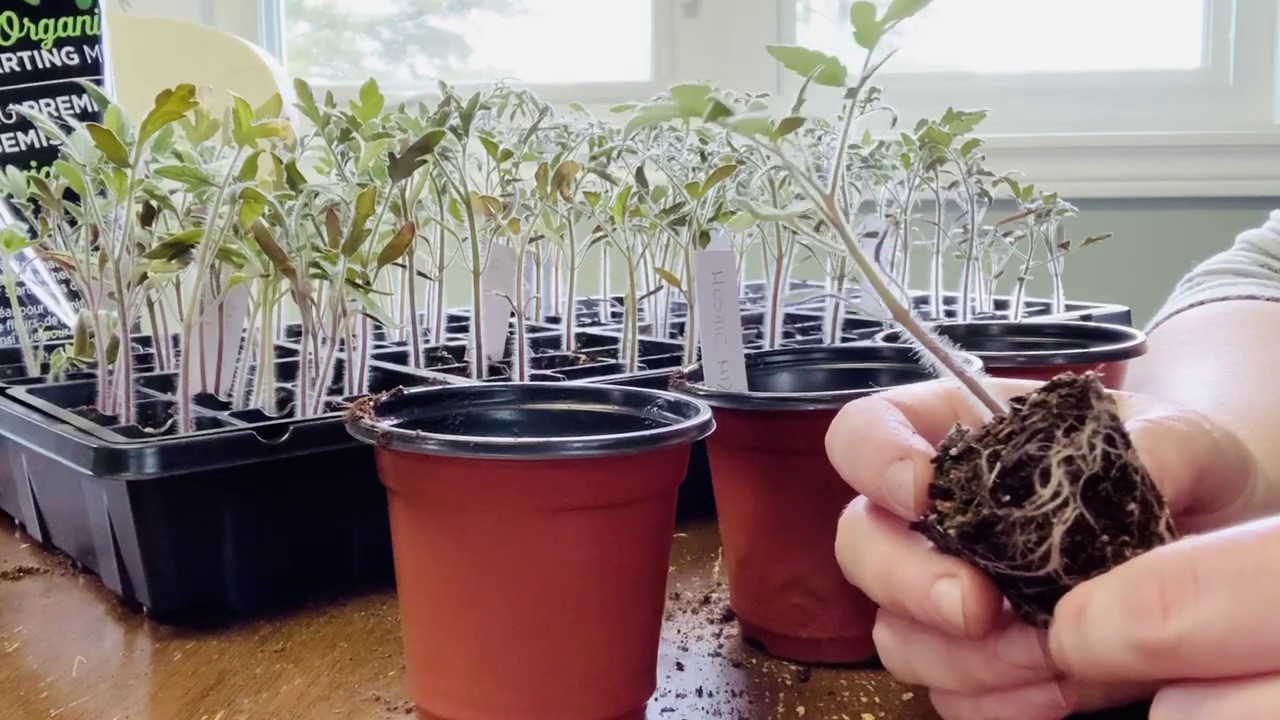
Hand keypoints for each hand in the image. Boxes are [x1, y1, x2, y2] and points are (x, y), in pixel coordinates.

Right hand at [825, 377, 1271, 719]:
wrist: (1211, 553)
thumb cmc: (1177, 474)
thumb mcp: (1186, 441)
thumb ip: (1157, 444)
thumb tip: (1131, 468)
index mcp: (956, 436)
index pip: (864, 432)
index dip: (872, 460)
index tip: (922, 493)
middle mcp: (933, 516)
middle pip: (859, 542)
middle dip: (908, 582)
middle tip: (976, 607)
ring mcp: (943, 592)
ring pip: (894, 631)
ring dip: (962, 655)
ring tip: (1051, 654)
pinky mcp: (975, 663)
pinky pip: (948, 695)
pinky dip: (998, 701)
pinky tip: (1062, 690)